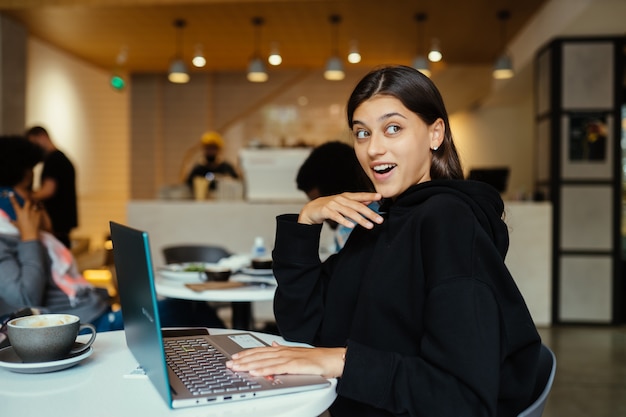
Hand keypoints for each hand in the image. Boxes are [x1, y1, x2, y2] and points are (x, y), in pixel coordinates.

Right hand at [10, 195, 41, 240]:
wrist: (30, 234)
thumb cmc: (23, 230)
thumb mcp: (16, 225)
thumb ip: (13, 221)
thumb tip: (10, 220)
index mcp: (19, 213)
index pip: (15, 204)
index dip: (12, 198)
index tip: (11, 194)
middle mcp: (26, 211)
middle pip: (27, 200)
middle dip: (28, 198)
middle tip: (29, 198)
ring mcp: (33, 212)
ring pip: (35, 203)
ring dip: (35, 201)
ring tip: (35, 201)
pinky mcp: (39, 214)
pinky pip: (40, 207)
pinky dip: (40, 206)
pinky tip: (40, 206)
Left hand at [226, 342, 345, 378]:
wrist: (334, 359)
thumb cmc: (318, 359)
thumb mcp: (298, 353)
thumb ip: (284, 351)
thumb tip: (274, 346)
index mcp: (284, 350)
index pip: (261, 351)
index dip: (247, 354)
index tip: (235, 356)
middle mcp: (284, 352)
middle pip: (260, 355)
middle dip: (243, 359)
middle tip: (230, 363)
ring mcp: (289, 358)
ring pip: (265, 361)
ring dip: (250, 364)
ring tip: (237, 368)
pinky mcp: (295, 365)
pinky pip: (277, 368)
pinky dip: (265, 369)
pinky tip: (256, 372)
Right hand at [298, 192, 382, 229]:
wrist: (311, 210)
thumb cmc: (330, 206)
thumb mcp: (344, 203)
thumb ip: (356, 201)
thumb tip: (370, 200)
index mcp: (346, 196)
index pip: (360, 196)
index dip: (370, 196)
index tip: (380, 196)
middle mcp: (340, 199)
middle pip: (357, 206)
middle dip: (369, 213)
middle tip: (380, 220)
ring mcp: (333, 204)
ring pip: (349, 212)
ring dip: (360, 219)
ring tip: (369, 226)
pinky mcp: (326, 211)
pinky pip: (336, 216)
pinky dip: (344, 221)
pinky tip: (351, 226)